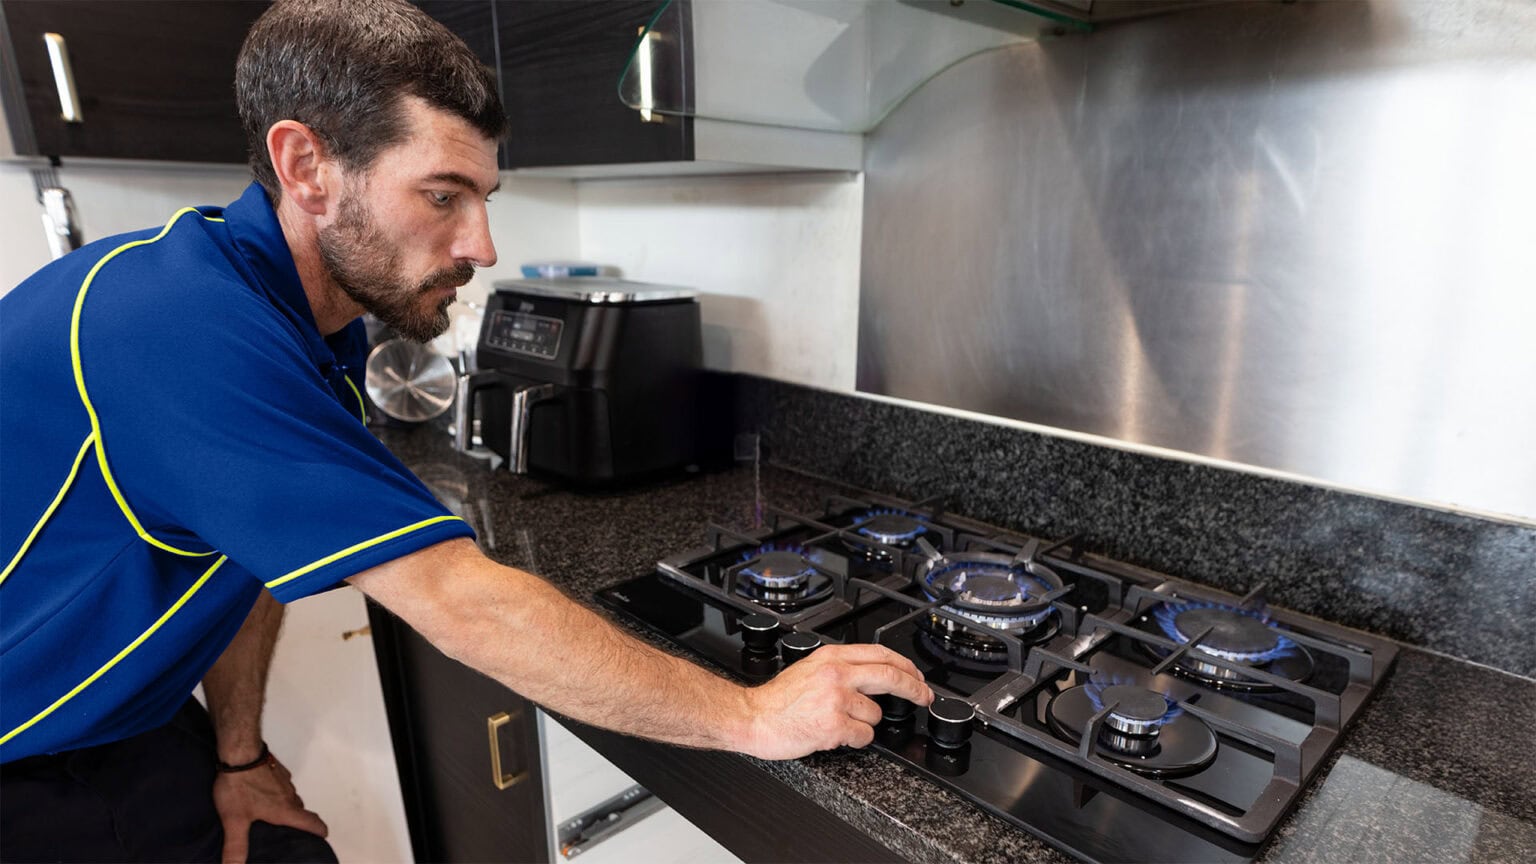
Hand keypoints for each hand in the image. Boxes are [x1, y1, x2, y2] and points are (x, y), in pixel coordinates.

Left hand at [211, 753, 328, 863]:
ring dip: (285, 806)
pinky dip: (276, 792)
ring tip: (270, 814)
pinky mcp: (275, 769)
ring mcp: (284, 780)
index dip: (319, 831)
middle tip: (288, 831)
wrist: (239, 752)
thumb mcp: (234, 820)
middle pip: (301, 811)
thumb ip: (236, 846)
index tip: (322, 837)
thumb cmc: (240, 785)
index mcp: (285, 810)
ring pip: (290, 797)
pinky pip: (281, 784)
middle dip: (298, 821)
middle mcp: (289, 795)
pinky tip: (259, 793)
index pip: (312, 822)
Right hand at [739, 643, 933, 759]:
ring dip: (865, 723)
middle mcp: (836, 674)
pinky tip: (836, 735)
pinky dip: (856, 739)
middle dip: (914, 689)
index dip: (907, 667)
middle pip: (891, 676)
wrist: (753, 717)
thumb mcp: (810, 668)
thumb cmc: (778, 699)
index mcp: (832, 657)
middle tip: (923, 697)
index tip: (917, 678)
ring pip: (876, 714)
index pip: (881, 655)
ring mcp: (836, 699)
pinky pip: (864, 736)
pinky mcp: (833, 725)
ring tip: (841, 723)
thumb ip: (840, 667)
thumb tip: (873, 675)